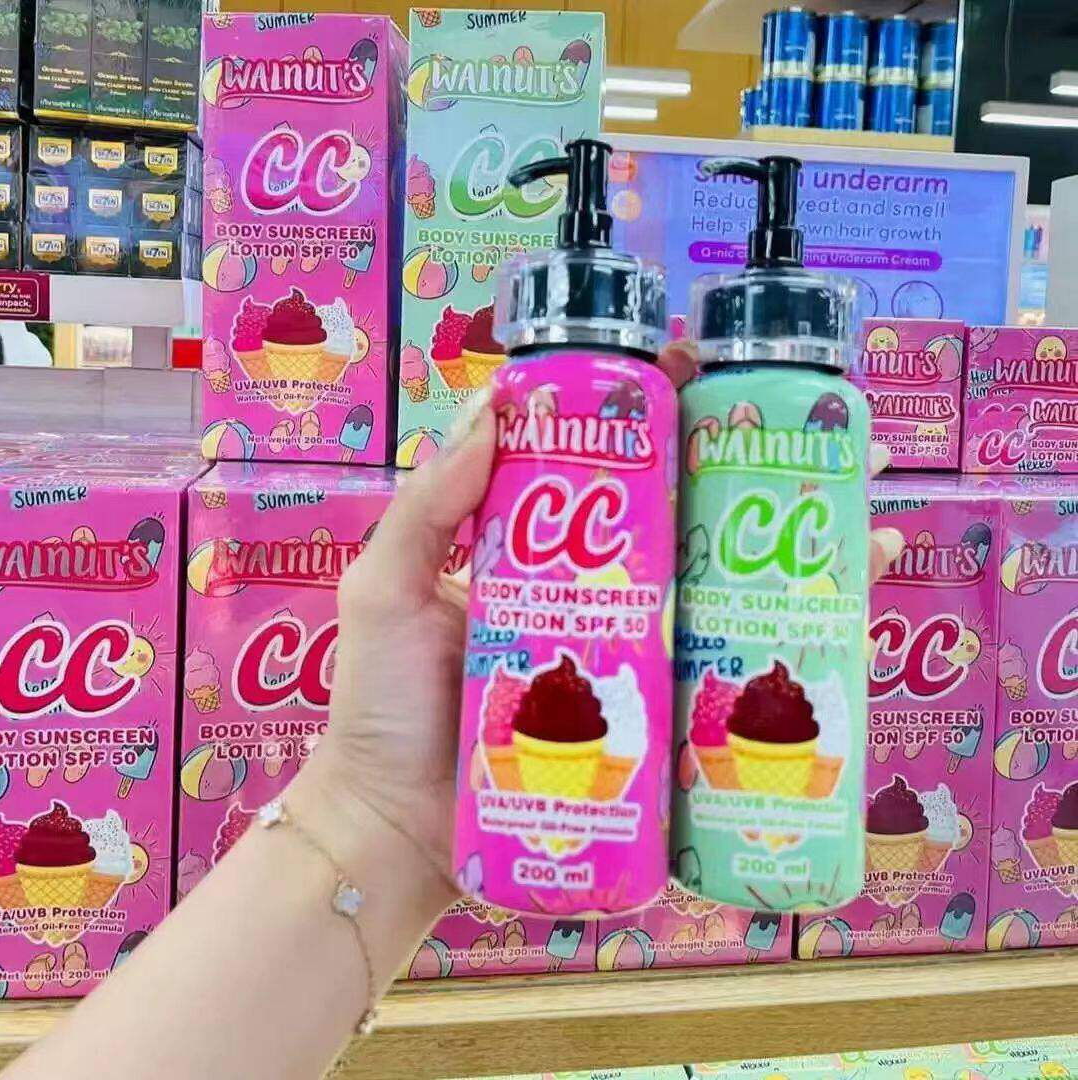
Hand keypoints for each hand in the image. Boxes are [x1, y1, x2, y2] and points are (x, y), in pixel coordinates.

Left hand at [295, 342, 901, 886]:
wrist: (398, 831)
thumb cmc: (384, 707)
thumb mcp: (388, 591)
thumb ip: (425, 508)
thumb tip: (491, 406)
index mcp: (541, 553)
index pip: (610, 465)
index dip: (656, 412)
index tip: (699, 364)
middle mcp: (598, 596)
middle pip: (686, 521)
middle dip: (750, 473)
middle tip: (811, 436)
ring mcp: (633, 659)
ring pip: (725, 594)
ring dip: (797, 553)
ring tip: (862, 514)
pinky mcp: (655, 725)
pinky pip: (730, 682)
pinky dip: (793, 650)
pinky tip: (849, 618)